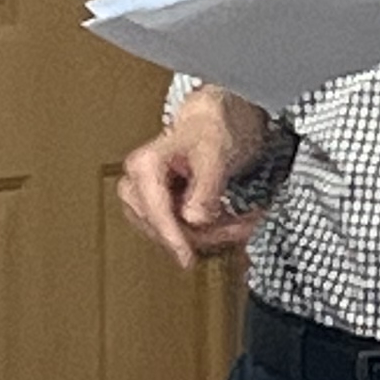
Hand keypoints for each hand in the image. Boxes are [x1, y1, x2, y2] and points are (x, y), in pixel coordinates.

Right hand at [117, 87, 275, 270]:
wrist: (217, 120)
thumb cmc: (214, 128)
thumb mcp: (216, 154)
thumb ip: (205, 188)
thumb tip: (193, 220)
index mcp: (144, 166)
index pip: (156, 212)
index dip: (174, 238)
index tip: (188, 259)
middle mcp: (136, 185)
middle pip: (166, 227)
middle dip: (205, 233)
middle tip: (242, 226)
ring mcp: (145, 200)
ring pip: (175, 235)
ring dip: (211, 235)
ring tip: (243, 222)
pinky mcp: (159, 210)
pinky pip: (180, 231)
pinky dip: (208, 231)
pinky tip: (230, 223)